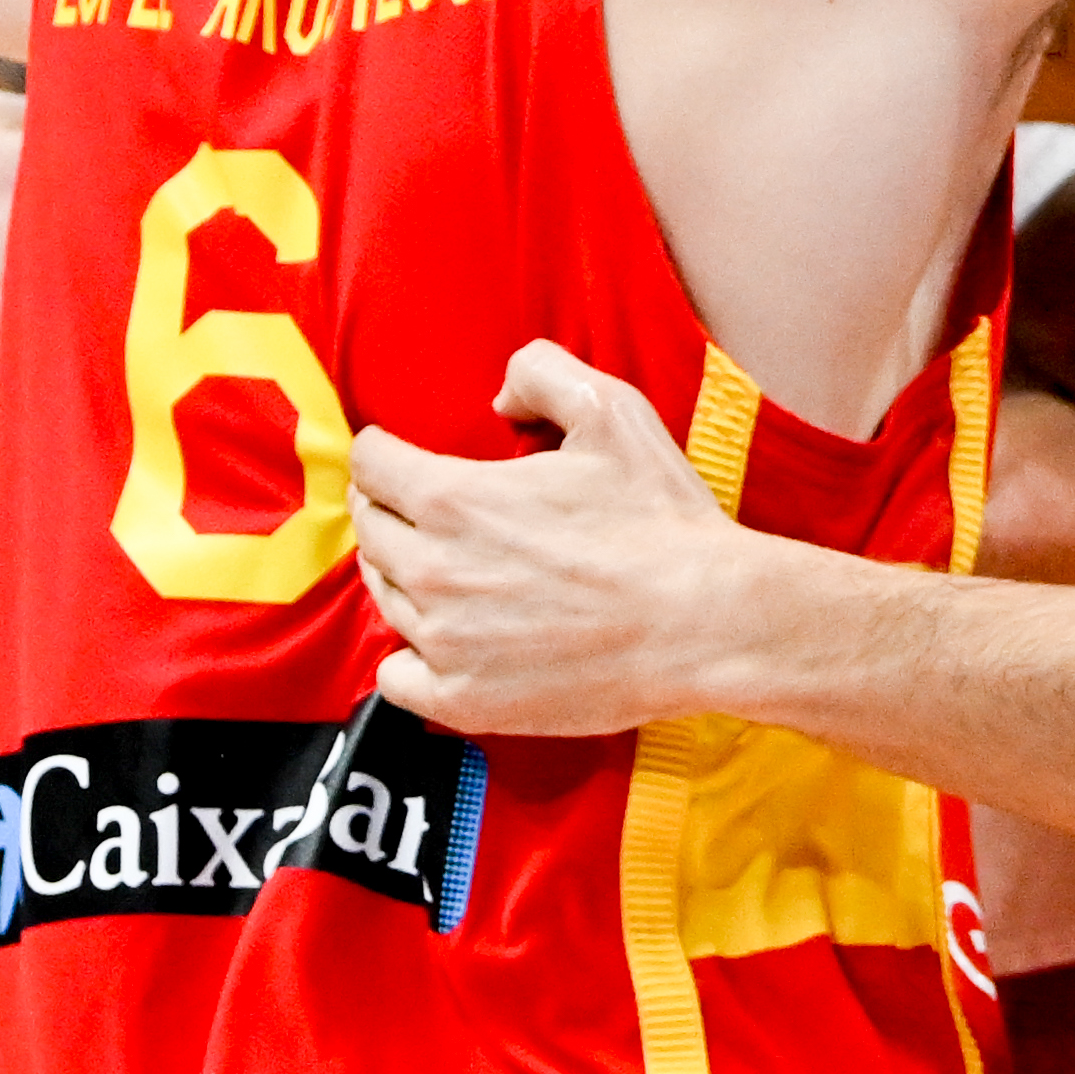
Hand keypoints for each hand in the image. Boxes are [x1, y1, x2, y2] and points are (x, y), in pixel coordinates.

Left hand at [351, 342, 763, 735]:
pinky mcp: (462, 698)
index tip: (397, 456)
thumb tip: (499, 398)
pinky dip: (409, 656)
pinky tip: (445, 640)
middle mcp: (433, 571)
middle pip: (369, 529)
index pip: (371, 465)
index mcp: (455, 499)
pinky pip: (395, 675)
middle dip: (389, 509)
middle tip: (423, 508)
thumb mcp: (613, 412)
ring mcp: (443, 642)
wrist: (705, 623)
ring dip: (405, 575)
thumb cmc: (662, 521)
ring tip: (453, 569)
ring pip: (384, 597)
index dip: (384, 452)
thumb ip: (542, 375)